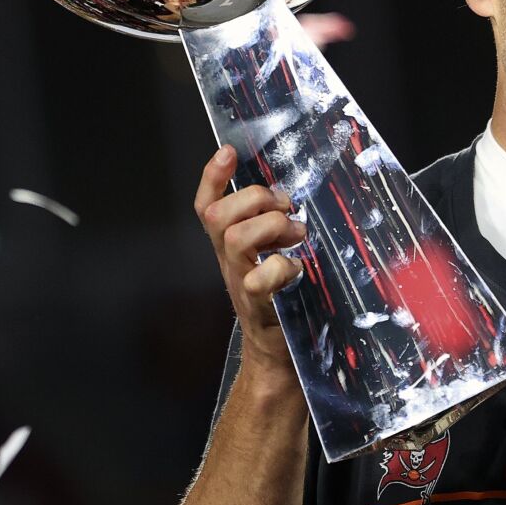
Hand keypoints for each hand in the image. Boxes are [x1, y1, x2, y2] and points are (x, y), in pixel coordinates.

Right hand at [194, 146, 307, 375]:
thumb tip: (293, 196)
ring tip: (296, 235)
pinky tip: (298, 269)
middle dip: (255, 200)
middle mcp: (229, 261)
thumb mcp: (272, 255)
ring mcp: (240, 282)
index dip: (212, 177)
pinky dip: (281, 268)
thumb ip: (273, 227)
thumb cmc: (282, 298)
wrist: (278, 352)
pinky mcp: (258, 306)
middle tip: (287, 210)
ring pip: (236, 239)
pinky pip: (258, 279)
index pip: (207, 206)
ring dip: (270, 227)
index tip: (229, 152)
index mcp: (231, 246)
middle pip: (219, 215)